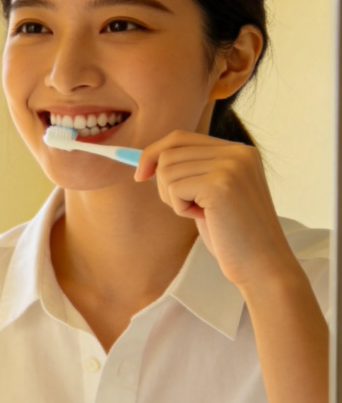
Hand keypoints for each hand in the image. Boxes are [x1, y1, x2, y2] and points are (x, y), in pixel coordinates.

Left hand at [135, 130, 295, 289]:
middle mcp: (238, 152)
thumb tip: (146, 160)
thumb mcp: (211, 193)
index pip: (180, 138)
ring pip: (167, 170)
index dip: (154, 153)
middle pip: (169, 152)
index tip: (140, 175)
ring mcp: (231, 166)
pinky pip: (173, 188)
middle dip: (164, 184)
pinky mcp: (221, 184)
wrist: (262, 265)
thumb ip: (190, 170)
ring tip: (201, 213)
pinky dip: (180, 208)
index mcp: (239, 151)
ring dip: (174, 198)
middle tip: (185, 206)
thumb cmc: (233, 234)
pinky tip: (205, 219)